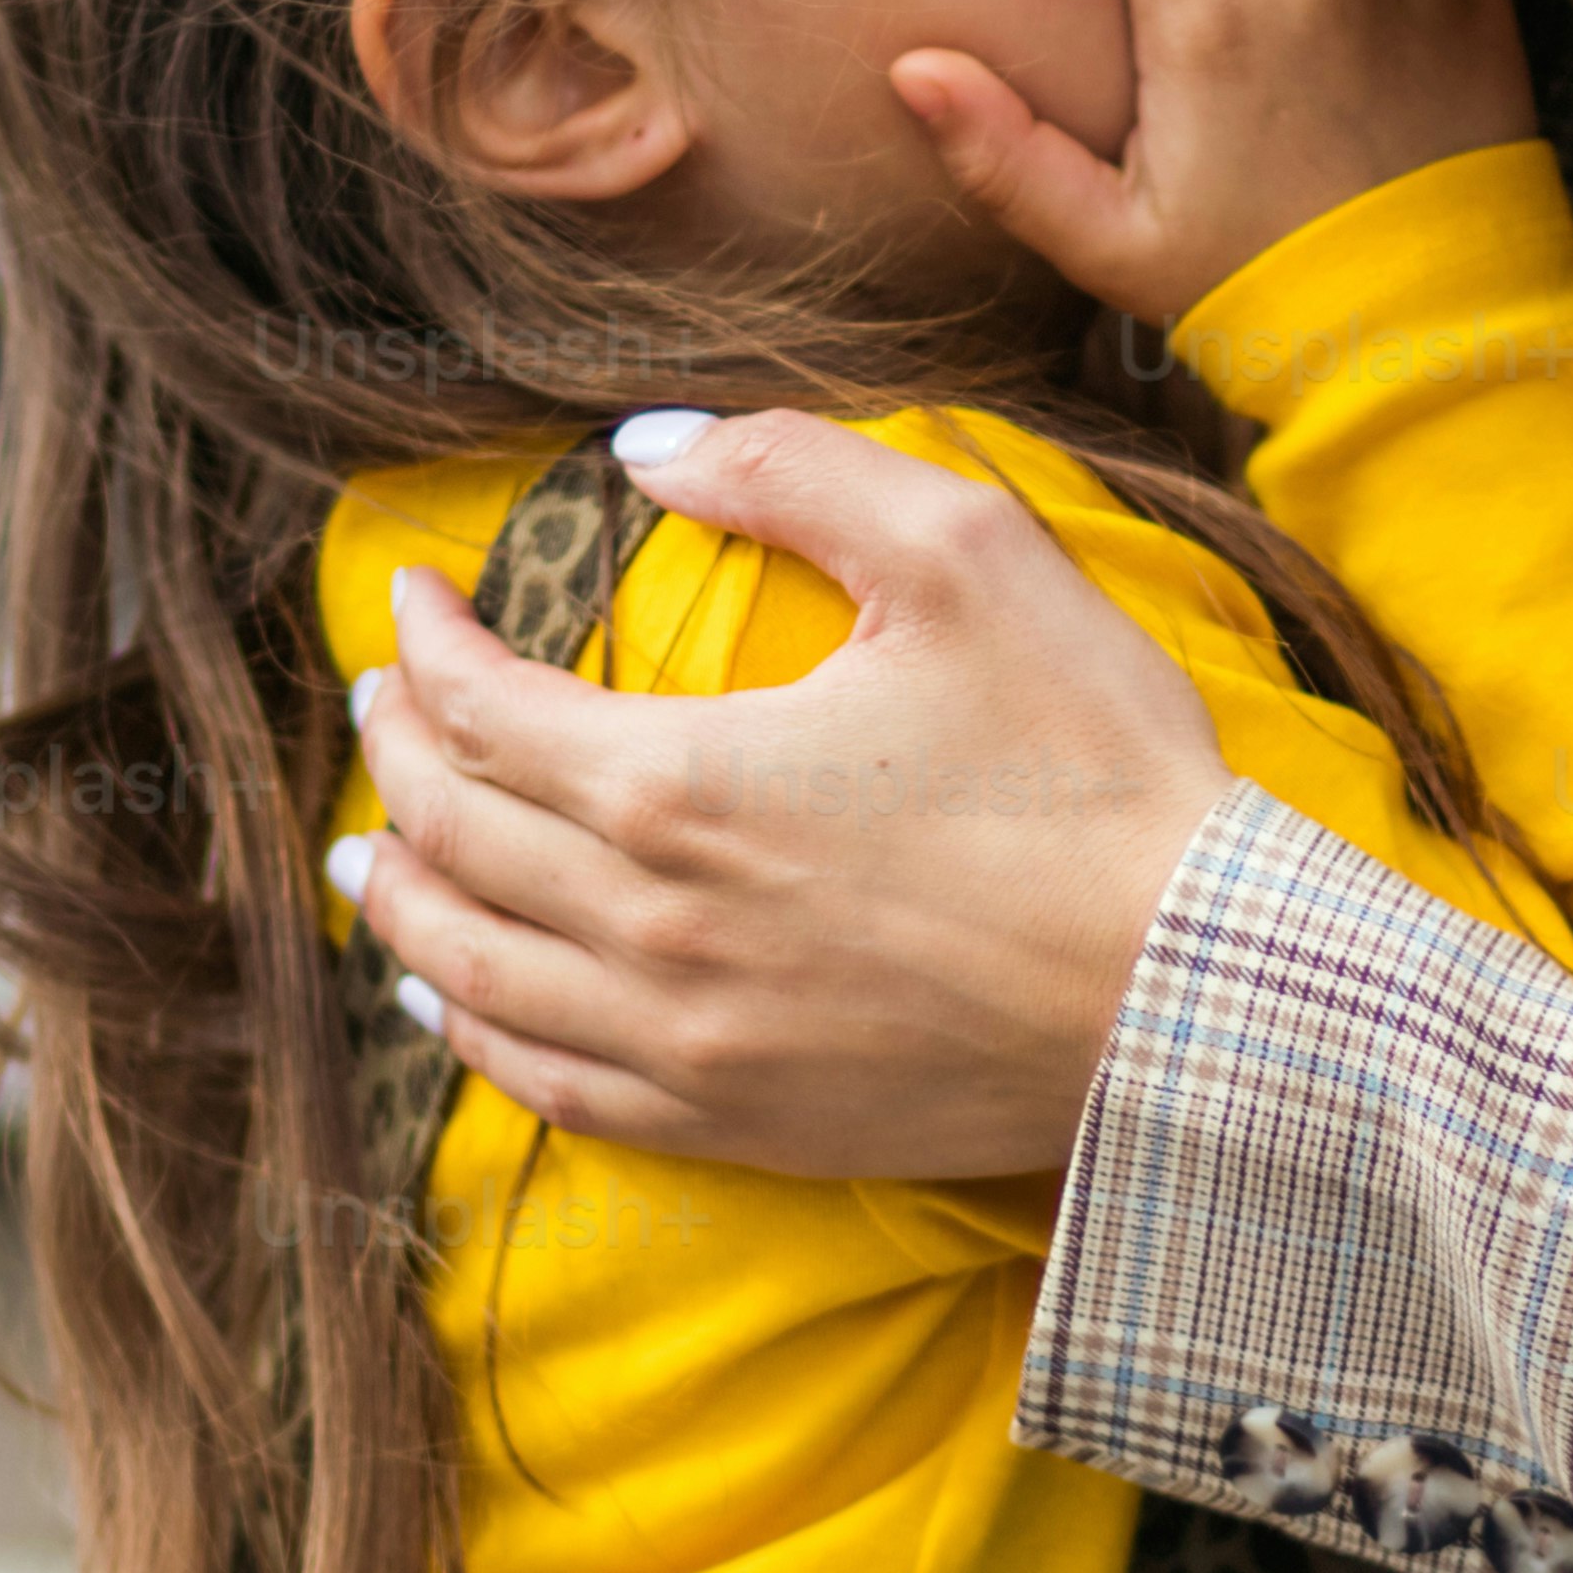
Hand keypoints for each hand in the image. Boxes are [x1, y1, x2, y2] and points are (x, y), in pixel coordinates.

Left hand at [338, 409, 1233, 1180]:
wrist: (1202, 998)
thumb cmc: (1099, 771)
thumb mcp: (970, 557)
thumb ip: (794, 471)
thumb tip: (648, 449)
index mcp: (681, 785)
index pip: (482, 708)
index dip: (427, 643)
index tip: (417, 597)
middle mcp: (649, 928)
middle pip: (455, 835)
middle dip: (400, 757)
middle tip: (387, 704)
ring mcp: (684, 1045)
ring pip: (473, 971)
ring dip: (402, 900)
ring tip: (370, 858)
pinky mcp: (737, 1123)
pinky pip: (548, 1086)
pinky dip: (473, 1032)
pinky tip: (452, 999)